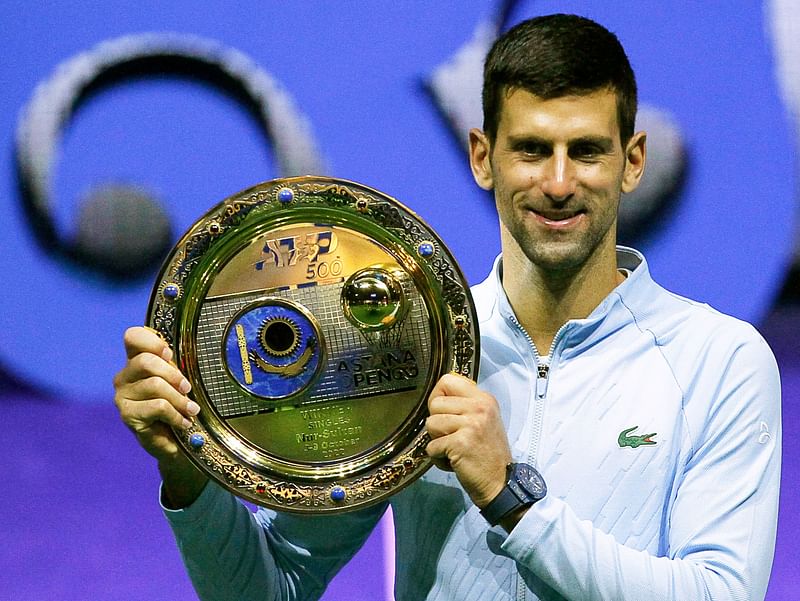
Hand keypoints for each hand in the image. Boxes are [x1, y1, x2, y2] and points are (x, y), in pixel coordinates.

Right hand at [113, 326, 206, 506]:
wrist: (177, 442)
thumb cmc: (179, 405)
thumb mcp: (179, 382)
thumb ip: (175, 366)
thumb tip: (183, 356)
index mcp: (136, 361)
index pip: (132, 337)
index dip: (152, 341)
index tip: (170, 353)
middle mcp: (124, 376)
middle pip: (145, 361)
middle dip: (172, 374)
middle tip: (188, 387)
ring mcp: (122, 397)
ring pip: (154, 385)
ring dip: (179, 398)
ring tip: (191, 410)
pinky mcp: (127, 416)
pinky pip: (157, 407)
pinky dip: (176, 414)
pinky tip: (184, 422)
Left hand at [425, 373, 512, 508]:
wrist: (501, 483)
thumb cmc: (488, 454)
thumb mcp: (484, 420)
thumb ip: (465, 405)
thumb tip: (439, 394)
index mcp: (484, 399)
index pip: (447, 380)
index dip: (438, 396)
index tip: (443, 412)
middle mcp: (479, 407)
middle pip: (435, 403)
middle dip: (437, 423)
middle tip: (452, 436)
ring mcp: (471, 424)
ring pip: (430, 423)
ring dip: (437, 441)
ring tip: (454, 449)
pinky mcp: (461, 443)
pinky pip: (431, 446)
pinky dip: (438, 458)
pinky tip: (454, 461)